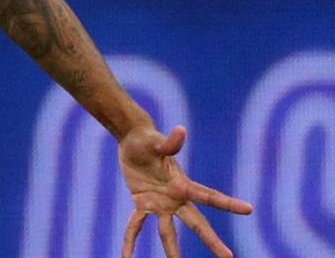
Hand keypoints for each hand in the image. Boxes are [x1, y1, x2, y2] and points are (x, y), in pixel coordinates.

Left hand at [119, 125, 252, 257]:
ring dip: (171, 249)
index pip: (210, 196)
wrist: (134, 140)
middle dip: (212, 240)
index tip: (249, 209)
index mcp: (183, 184)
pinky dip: (130, 240)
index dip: (229, 203)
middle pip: (197, 223)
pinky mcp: (142, 203)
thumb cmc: (148, 140)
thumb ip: (169, 142)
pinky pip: (136, 225)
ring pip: (168, 231)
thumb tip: (180, 130)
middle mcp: (175, 197)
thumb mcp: (156, 142)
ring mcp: (160, 203)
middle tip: (228, 257)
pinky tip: (126, 255)